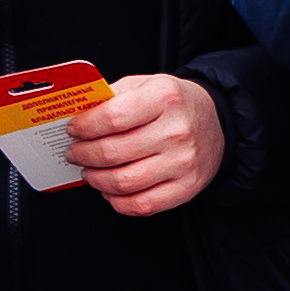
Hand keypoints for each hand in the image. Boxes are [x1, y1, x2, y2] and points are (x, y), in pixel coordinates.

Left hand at [66, 71, 222, 215]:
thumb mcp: (146, 84)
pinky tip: (110, 190)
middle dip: (83, 155)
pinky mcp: (186, 188)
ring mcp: (183, 163)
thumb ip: (112, 96)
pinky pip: (141, 205)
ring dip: (96, 180)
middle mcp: (177, 131)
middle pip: (112, 152)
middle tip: (75, 153)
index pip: (112, 117)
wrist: (216, 123)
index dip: (84, 127)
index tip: (73, 130)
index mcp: (165, 97)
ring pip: (123, 182)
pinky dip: (117, 201)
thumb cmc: (174, 104)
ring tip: (89, 171)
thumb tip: (77, 116)